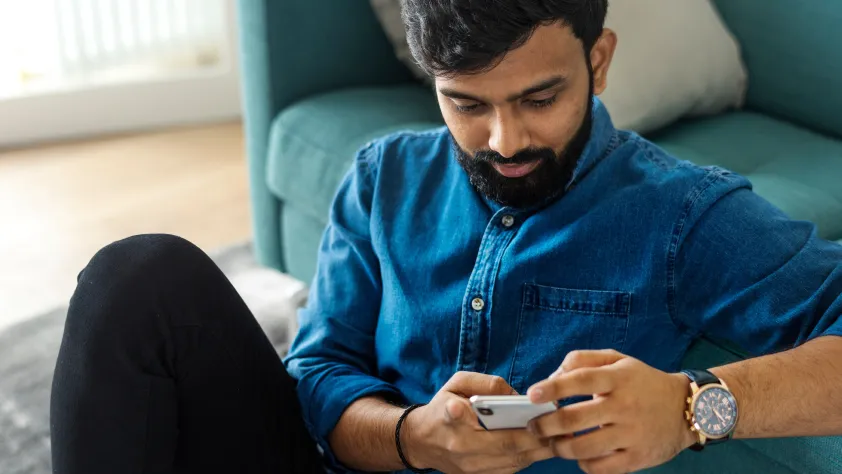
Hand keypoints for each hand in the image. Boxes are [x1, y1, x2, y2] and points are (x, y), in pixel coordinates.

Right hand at [403, 371, 554, 473]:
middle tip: (560, 425)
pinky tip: (545, 445)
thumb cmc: (442, 406)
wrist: (421, 442)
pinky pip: (512, 469)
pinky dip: (531, 457)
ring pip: (514, 461)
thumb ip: (484, 383)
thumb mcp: (456, 384)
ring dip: (540, 450)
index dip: (486, 420)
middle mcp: (462, 449)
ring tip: (561, 436)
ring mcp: (472, 468)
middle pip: (506, 446)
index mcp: (450, 420)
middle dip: (536, 437)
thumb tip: (515, 394)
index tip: (501, 412)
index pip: (462, 418)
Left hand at [525, 350, 696, 473]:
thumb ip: (582, 361)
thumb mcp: (617, 360)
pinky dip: (583, 464)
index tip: (532, 395)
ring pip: (583, 447)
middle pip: (574, 419)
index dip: (552, 388)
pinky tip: (581, 454)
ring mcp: (632, 434)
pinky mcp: (637, 458)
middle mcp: (624, 406)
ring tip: (553, 443)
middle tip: (534, 426)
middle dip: (545, 425)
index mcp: (618, 378)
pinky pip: (600, 468)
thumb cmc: (641, 382)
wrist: (686, 409)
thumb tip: (552, 377)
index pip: (580, 380)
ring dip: (559, 447)